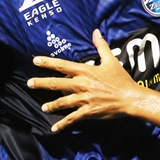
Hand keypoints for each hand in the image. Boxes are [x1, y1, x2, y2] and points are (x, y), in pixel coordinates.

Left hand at [27, 29, 142, 131]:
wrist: (130, 98)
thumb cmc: (121, 79)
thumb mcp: (111, 60)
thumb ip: (101, 46)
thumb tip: (95, 31)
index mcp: (85, 71)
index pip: (62, 65)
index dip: (47, 63)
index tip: (35, 61)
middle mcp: (81, 84)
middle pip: (57, 83)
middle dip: (42, 83)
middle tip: (29, 84)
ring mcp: (84, 99)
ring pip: (62, 102)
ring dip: (51, 105)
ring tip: (43, 107)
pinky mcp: (88, 112)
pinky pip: (72, 118)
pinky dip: (63, 124)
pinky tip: (54, 128)